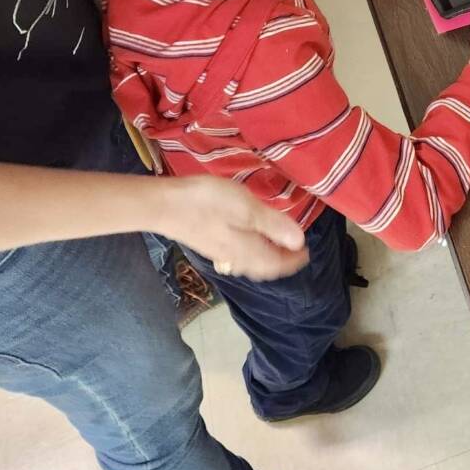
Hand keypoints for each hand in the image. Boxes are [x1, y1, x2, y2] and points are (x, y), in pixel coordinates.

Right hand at [156, 176, 308, 280]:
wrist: (163, 205)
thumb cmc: (208, 203)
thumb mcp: (247, 209)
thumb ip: (274, 225)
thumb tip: (300, 241)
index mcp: (248, 251)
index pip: (277, 263)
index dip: (294, 259)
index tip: (307, 251)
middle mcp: (235, 258)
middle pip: (264, 267)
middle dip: (281, 261)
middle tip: (294, 250)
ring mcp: (219, 252)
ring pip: (250, 263)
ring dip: (265, 259)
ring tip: (274, 247)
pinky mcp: (207, 243)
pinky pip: (237, 256)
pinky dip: (250, 253)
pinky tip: (246, 240)